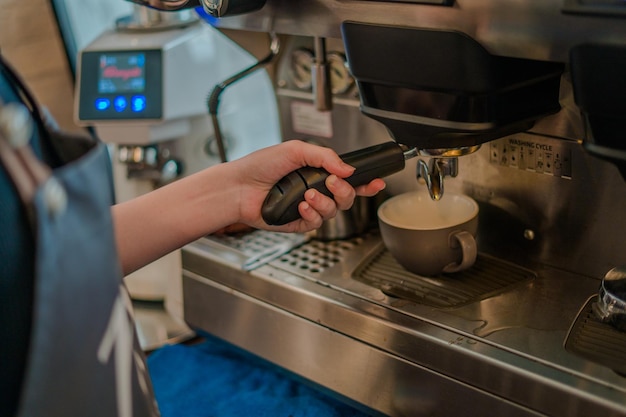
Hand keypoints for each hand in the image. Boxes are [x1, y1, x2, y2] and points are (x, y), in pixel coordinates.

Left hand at [231, 140, 385, 232]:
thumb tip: (348, 168)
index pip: (349, 179)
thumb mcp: (296, 149)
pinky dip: (312, 214)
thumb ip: (325, 156)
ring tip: (308, 194)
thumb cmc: (261, 165)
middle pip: (348, 198)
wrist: (239, 186)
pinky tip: (300, 206)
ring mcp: (308, 208)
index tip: (378, 181)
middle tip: (332, 183)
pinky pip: (317, 223)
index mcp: (318, 172)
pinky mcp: (298, 223)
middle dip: (346, 191)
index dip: (366, 182)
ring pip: (334, 212)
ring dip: (325, 203)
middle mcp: (316, 191)